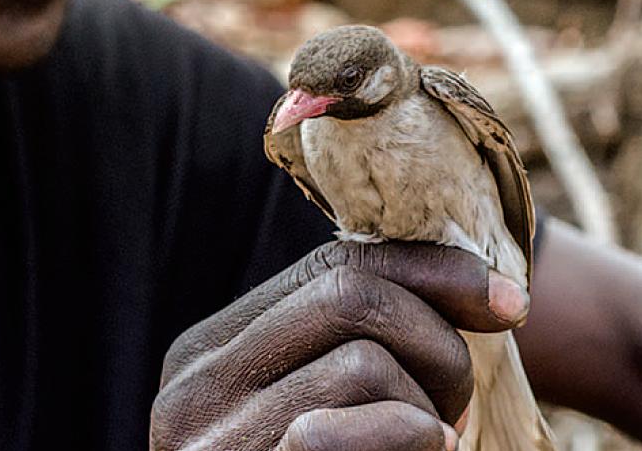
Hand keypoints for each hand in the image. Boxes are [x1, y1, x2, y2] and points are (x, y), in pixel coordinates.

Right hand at [150, 241, 529, 450]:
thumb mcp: (321, 406)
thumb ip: (349, 345)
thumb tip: (485, 288)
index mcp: (207, 355)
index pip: (327, 268)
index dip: (429, 272)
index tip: (509, 300)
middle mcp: (190, 391)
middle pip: (347, 299)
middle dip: (436, 341)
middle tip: (455, 405)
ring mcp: (209, 446)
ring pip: (364, 365)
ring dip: (428, 408)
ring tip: (425, 444)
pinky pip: (334, 432)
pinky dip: (407, 438)